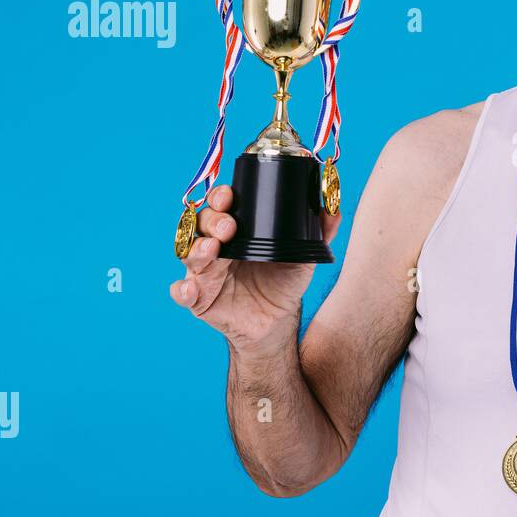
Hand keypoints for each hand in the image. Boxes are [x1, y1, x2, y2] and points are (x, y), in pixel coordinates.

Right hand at [168, 185, 341, 349]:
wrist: (277, 322)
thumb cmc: (284, 283)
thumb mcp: (303, 255)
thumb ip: (320, 231)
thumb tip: (335, 207)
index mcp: (236, 230)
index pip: (220, 205)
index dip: (221, 196)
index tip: (229, 195)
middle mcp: (215, 246)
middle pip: (201, 224)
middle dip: (212, 221)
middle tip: (228, 227)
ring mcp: (204, 271)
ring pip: (189, 253)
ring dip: (197, 249)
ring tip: (212, 249)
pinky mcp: (199, 298)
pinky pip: (181, 292)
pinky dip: (182, 289)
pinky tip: (191, 288)